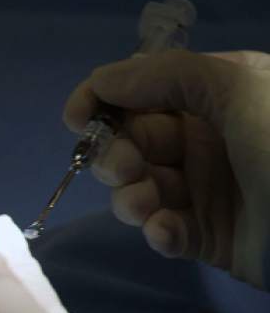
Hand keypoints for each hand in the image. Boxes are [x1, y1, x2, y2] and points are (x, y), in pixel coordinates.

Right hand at [64, 49, 269, 287]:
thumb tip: (102, 81)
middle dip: (115, 155)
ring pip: (138, 188)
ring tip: (149, 208)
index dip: (103, 101)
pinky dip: (157, 232)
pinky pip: (163, 230)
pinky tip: (170, 234)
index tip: (76, 120)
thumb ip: (165, 75)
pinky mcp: (207, 238)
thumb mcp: (237, 87)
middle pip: (131, 141)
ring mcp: (206, 190)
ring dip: (130, 198)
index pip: (142, 90)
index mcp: (216, 96)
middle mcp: (207, 139)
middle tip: (125, 169)